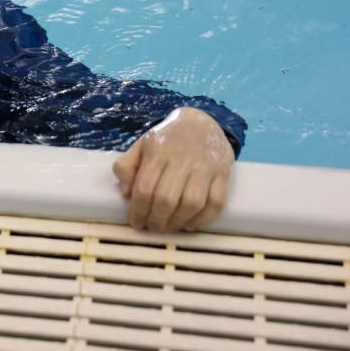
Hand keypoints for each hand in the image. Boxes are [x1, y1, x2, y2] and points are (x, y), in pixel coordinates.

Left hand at [112, 107, 233, 232]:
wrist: (201, 122)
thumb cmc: (166, 139)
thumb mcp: (141, 145)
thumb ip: (127, 166)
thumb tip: (126, 193)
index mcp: (157, 152)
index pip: (145, 188)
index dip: (138, 210)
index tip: (136, 223)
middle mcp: (182, 159)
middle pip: (167, 199)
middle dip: (157, 220)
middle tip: (152, 228)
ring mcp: (205, 167)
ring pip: (192, 203)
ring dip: (178, 222)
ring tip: (169, 228)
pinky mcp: (223, 173)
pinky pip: (217, 203)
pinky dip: (204, 219)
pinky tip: (190, 224)